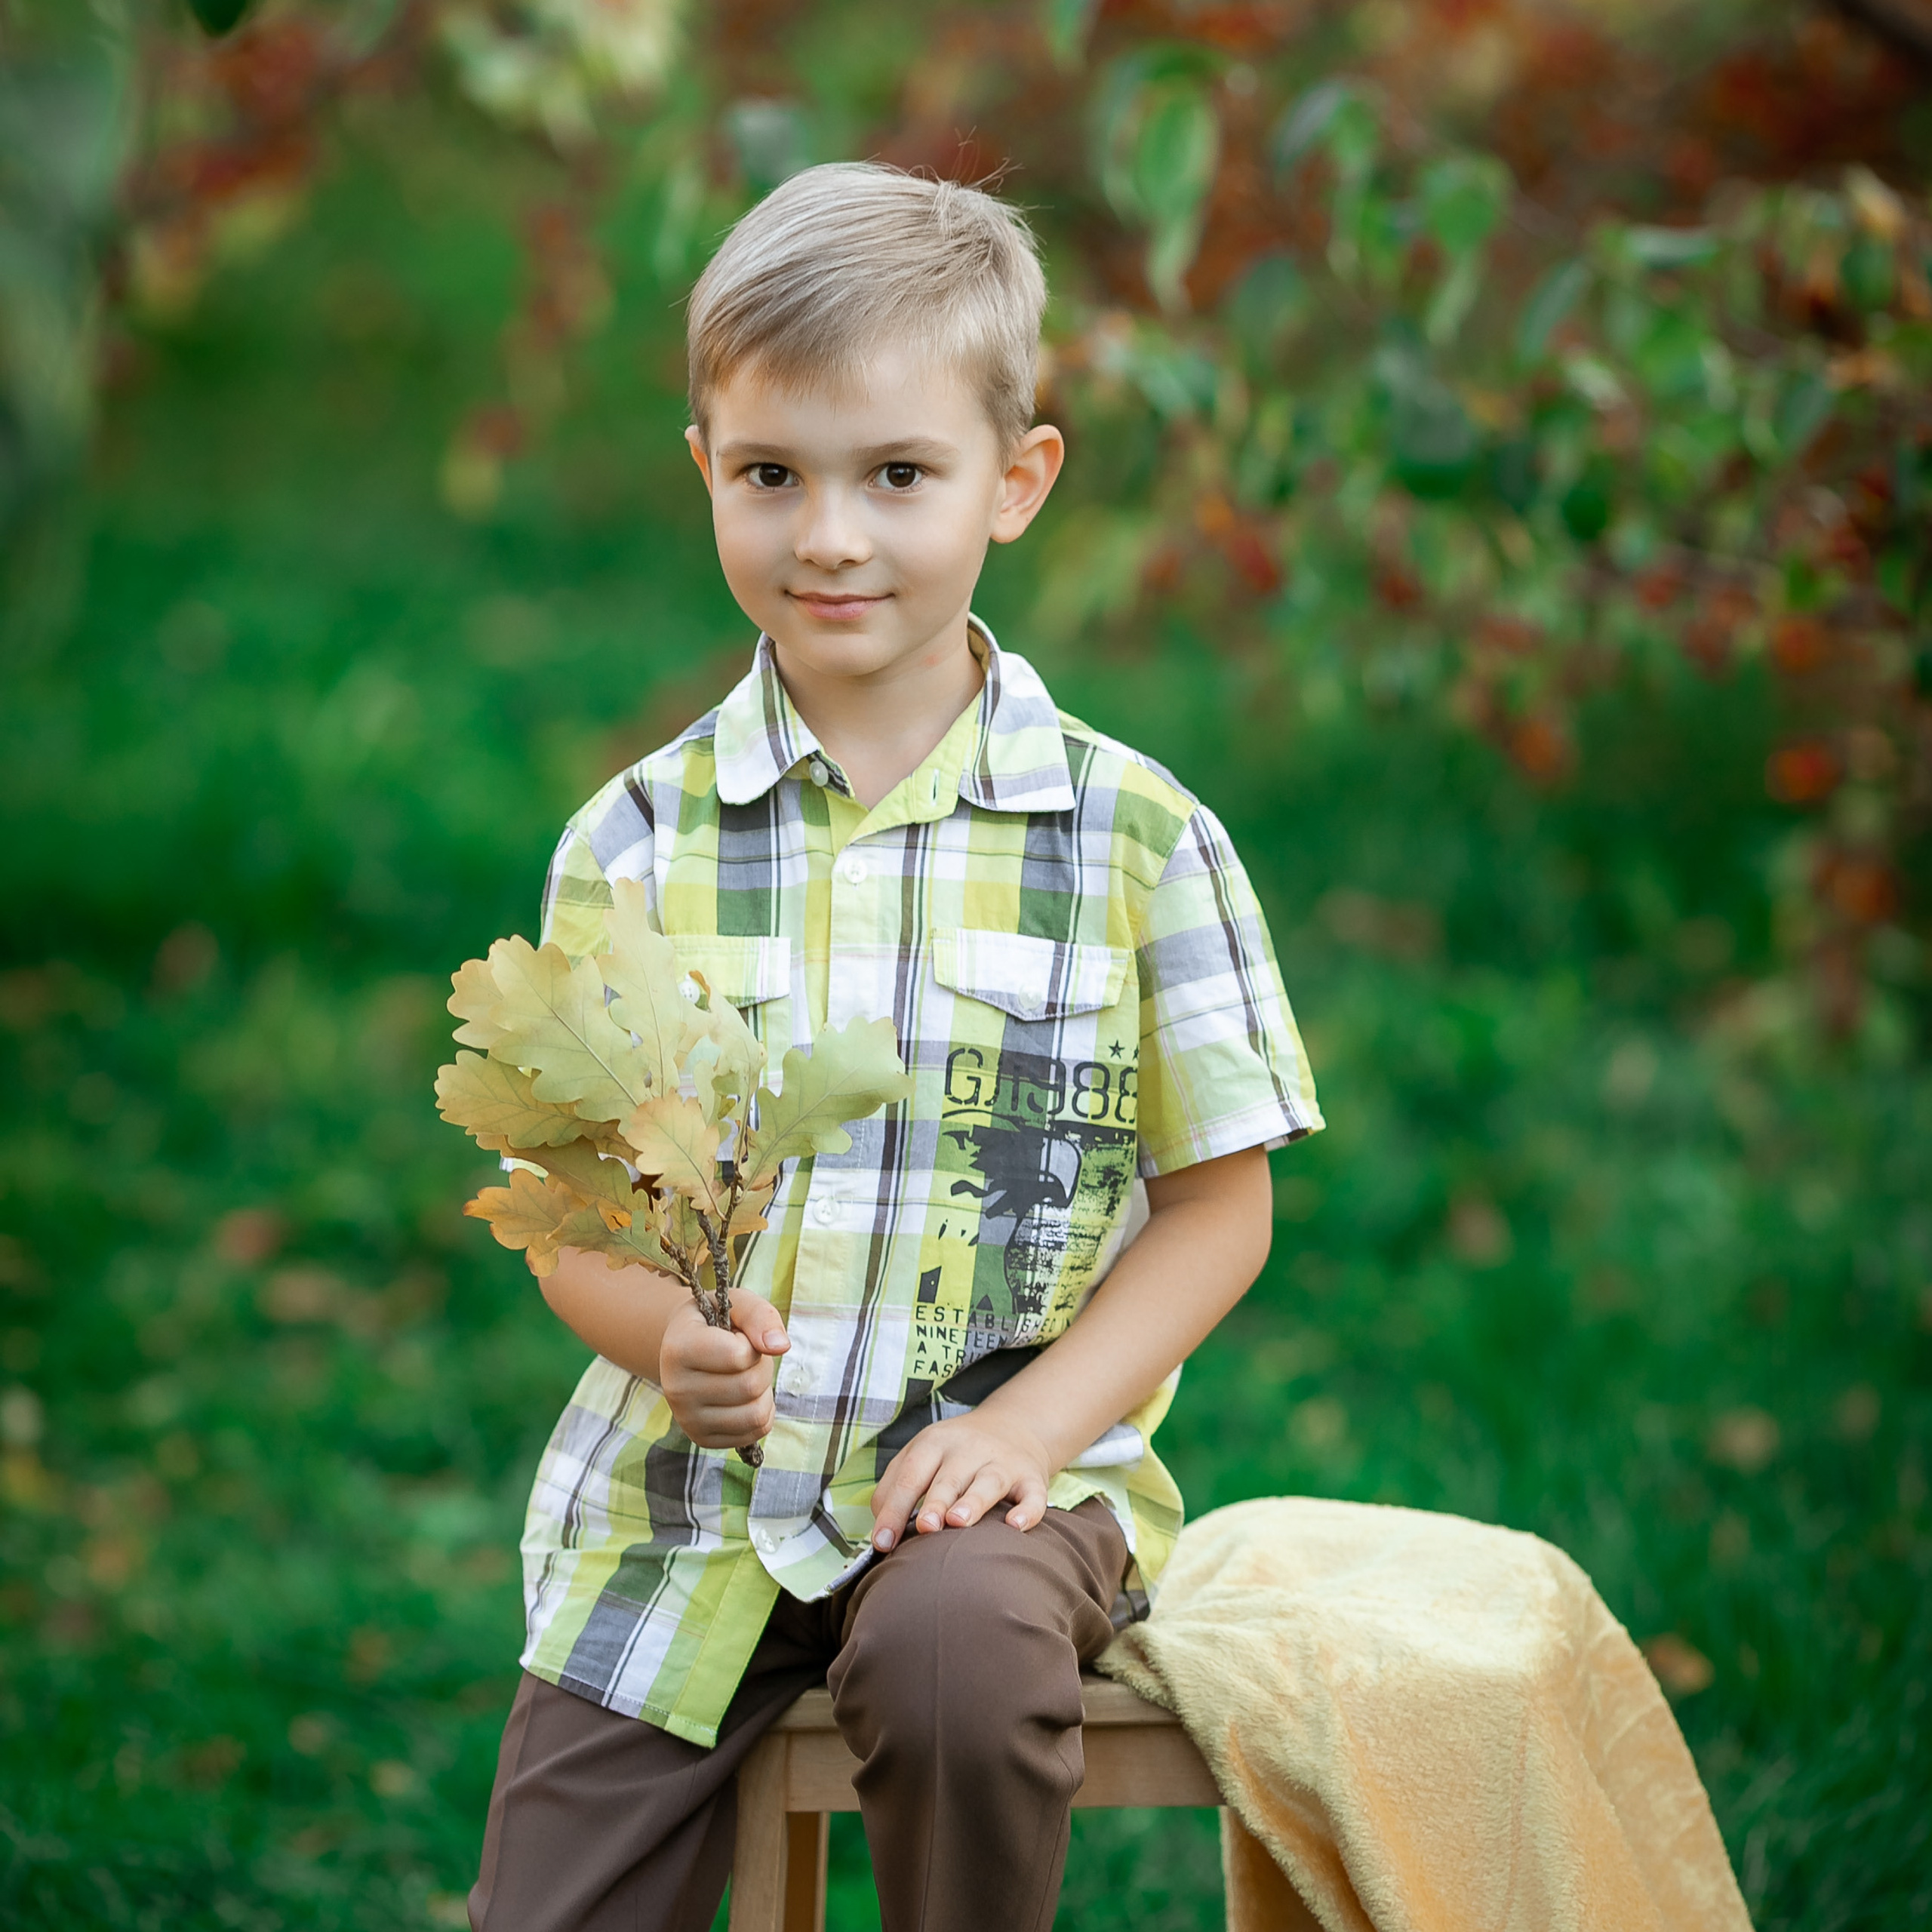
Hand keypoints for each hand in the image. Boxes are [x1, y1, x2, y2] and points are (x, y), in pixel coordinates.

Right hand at [658, 1291, 788, 1449]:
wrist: (685, 1348)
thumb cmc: (715, 1322)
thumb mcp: (736, 1303)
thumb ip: (760, 1316)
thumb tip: (780, 1347)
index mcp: (678, 1349)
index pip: (738, 1356)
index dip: (750, 1343)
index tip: (736, 1336)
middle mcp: (676, 1389)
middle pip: (750, 1387)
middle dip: (760, 1366)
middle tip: (743, 1355)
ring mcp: (687, 1419)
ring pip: (756, 1415)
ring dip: (763, 1391)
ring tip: (743, 1375)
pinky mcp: (702, 1439)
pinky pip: (755, 1432)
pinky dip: (762, 1411)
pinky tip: (744, 1396)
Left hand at [869, 1409, 1052, 1550]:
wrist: (1013, 1427)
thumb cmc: (953, 1456)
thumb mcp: (921, 1456)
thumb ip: (896, 1488)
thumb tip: (882, 1532)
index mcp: (934, 1443)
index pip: (910, 1476)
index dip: (895, 1509)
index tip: (883, 1542)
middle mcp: (968, 1449)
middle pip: (948, 1477)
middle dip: (935, 1503)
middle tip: (924, 1528)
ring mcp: (1002, 1462)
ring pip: (988, 1482)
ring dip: (973, 1502)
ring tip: (958, 1522)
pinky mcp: (1031, 1478)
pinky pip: (1033, 1495)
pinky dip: (1027, 1511)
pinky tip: (1016, 1526)